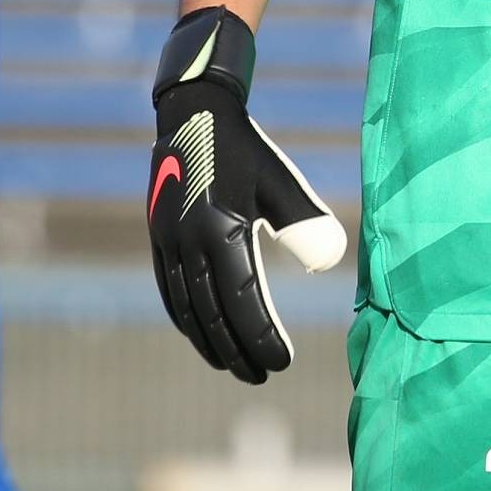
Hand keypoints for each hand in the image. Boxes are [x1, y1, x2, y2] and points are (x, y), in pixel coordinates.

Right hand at [146, 6, 348, 383]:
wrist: (194, 114)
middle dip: (236, 351)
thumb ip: (306, 222)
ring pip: (186, 308)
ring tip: (232, 366)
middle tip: (261, 377)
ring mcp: (168, 243)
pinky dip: (185, 317)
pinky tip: (200, 332)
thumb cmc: (247, 151)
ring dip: (209, 341)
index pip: (242, 302)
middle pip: (212, 315)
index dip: (261, 337)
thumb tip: (330, 261)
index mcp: (221, 231)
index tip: (281, 363)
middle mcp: (189, 244)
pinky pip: (170, 290)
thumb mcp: (283, 183)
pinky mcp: (159, 238)